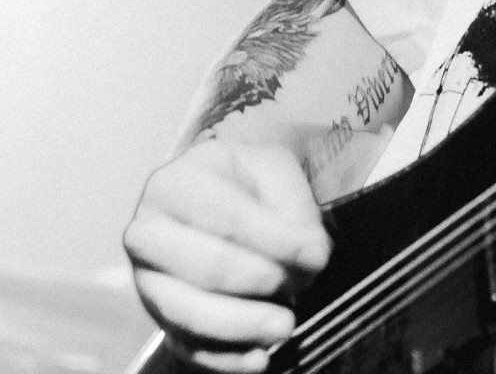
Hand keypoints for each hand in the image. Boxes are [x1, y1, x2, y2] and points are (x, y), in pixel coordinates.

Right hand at [124, 138, 329, 371]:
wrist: (218, 195)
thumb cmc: (248, 183)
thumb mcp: (274, 171)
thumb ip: (295, 208)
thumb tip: (311, 257)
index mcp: (174, 186)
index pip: (227, 219)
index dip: (277, 242)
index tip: (319, 256)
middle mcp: (147, 235)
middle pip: (208, 268)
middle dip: (263, 281)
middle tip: (305, 285)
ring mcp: (147, 282)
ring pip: (190, 313)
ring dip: (244, 325)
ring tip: (286, 326)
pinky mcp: (160, 319)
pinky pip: (187, 347)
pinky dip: (224, 359)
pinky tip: (259, 359)